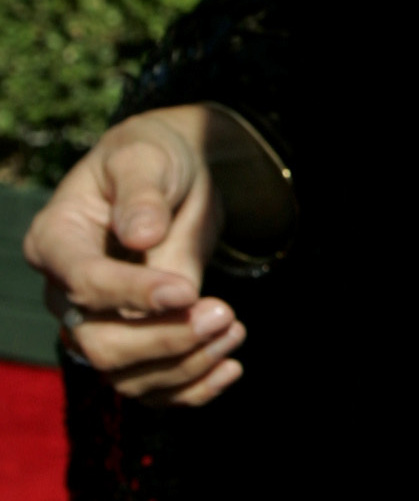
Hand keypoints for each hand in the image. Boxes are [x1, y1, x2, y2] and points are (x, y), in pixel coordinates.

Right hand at [25, 106, 247, 404]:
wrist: (170, 174)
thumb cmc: (151, 159)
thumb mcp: (146, 157)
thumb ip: (141, 195)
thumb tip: (141, 236)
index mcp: (55, 240)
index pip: (85, 284)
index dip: (133, 295)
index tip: (186, 292)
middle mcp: (63, 293)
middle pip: (100, 343)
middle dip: (163, 340)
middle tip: (224, 315)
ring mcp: (92, 324)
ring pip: (123, 375)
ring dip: (183, 366)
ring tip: (235, 331)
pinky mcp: (127, 343)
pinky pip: (147, 386)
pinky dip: (188, 389)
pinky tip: (229, 368)